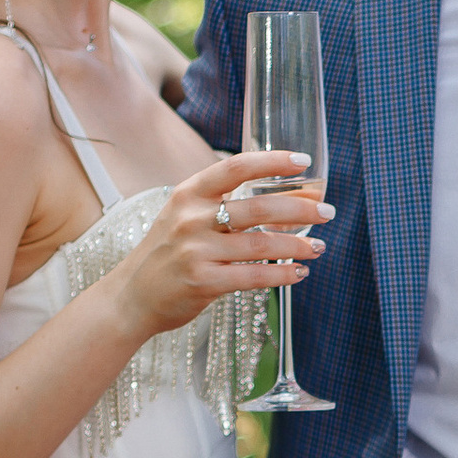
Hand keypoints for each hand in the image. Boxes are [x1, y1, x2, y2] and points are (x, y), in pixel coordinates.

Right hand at [117, 150, 331, 336]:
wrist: (131, 296)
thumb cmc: (167, 254)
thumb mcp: (185, 218)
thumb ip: (224, 207)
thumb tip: (287, 203)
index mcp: (188, 194)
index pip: (236, 167)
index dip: (273, 161)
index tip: (303, 162)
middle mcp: (191, 219)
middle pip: (258, 207)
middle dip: (300, 209)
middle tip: (327, 212)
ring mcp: (196, 251)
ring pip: (261, 244)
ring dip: (297, 244)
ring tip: (318, 246)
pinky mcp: (203, 282)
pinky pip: (254, 276)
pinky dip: (283, 274)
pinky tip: (299, 272)